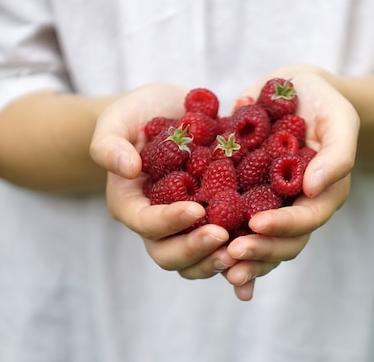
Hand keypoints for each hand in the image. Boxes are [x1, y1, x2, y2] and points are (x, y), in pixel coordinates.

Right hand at [90, 83, 238, 279]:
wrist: (169, 111)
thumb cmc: (136, 114)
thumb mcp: (116, 120)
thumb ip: (109, 144)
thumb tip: (127, 169)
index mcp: (131, 204)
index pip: (145, 223)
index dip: (168, 221)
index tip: (195, 209)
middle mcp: (157, 222)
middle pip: (168, 254)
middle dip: (195, 250)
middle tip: (223, 238)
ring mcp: (186, 225)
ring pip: (197, 260)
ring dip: (219, 261)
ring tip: (245, 249)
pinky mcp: (213, 217)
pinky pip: (224, 244)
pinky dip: (241, 252)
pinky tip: (264, 246)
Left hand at [222, 65, 359, 299]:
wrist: (295, 90)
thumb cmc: (323, 102)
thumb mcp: (339, 120)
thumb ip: (337, 154)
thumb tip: (313, 188)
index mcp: (322, 194)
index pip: (306, 220)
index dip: (283, 226)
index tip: (257, 224)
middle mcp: (296, 206)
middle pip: (282, 242)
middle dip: (259, 250)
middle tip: (232, 253)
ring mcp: (270, 204)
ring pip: (258, 240)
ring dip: (239, 256)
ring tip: (216, 262)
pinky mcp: (245, 194)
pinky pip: (233, 221)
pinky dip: (220, 238)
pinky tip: (199, 246)